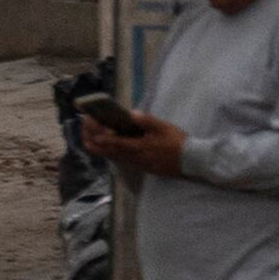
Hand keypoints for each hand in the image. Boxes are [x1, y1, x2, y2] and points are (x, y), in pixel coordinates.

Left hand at [75, 109, 189, 177]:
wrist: (193, 162)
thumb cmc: (178, 143)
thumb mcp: (164, 128)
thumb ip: (146, 120)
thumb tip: (131, 113)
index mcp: (137, 147)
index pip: (111, 143)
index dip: (97, 135)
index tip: (87, 127)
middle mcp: (134, 158)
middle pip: (106, 153)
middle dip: (92, 142)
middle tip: (85, 131)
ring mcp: (138, 164)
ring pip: (113, 157)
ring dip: (102, 148)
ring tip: (94, 136)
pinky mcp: (143, 167)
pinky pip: (122, 160)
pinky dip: (112, 152)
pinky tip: (112, 145)